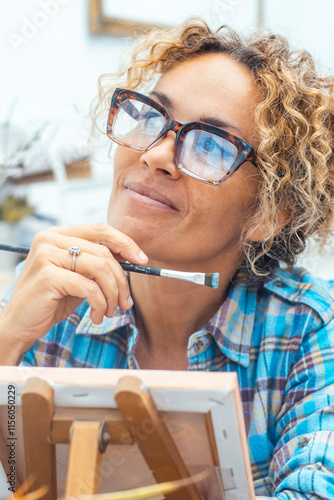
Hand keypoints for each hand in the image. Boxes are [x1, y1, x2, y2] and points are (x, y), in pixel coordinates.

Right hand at [0, 223, 147, 350]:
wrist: (19, 324)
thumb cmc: (51, 301)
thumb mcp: (78, 277)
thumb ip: (97, 264)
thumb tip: (132, 256)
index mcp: (57, 234)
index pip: (100, 229)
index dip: (125, 243)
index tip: (142, 260)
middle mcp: (50, 239)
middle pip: (103, 252)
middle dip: (121, 279)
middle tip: (126, 302)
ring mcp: (47, 255)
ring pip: (99, 268)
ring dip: (112, 294)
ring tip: (111, 311)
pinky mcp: (48, 276)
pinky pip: (89, 287)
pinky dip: (100, 304)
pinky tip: (98, 316)